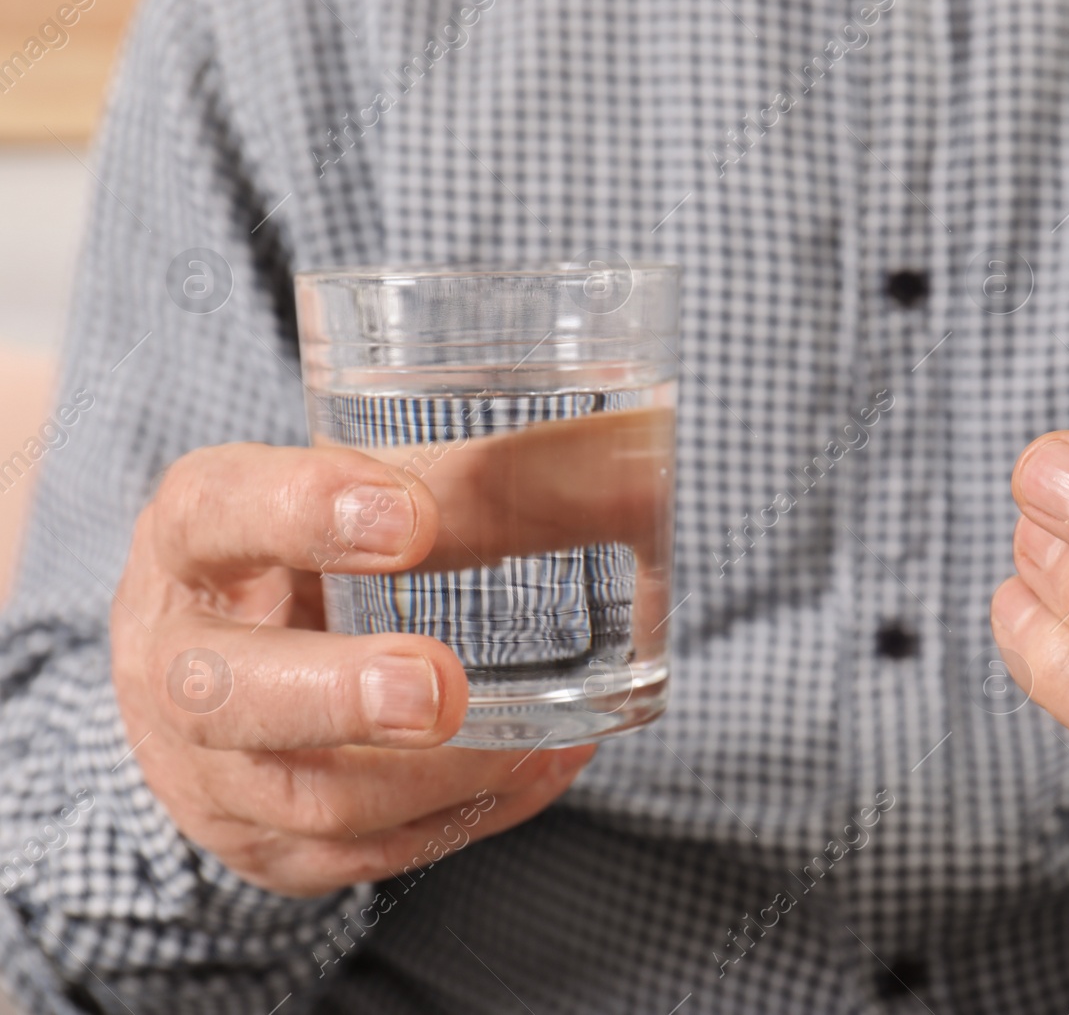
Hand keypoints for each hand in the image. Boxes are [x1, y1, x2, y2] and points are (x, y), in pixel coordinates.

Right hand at [111, 442, 595, 897]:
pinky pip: (364, 855)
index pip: (219, 512)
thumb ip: (477, 479)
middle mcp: (176, 663)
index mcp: (193, 541)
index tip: (413, 516)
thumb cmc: (303, 563)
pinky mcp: (268, 847)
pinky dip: (464, 814)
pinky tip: (538, 769)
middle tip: (436, 689)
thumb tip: (639, 465)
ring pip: (309, 801)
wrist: (223, 671)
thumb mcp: (356, 497)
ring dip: (432, 779)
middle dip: (340, 695)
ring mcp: (211, 773)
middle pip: (226, 692)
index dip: (304, 511)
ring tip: (532, 741)